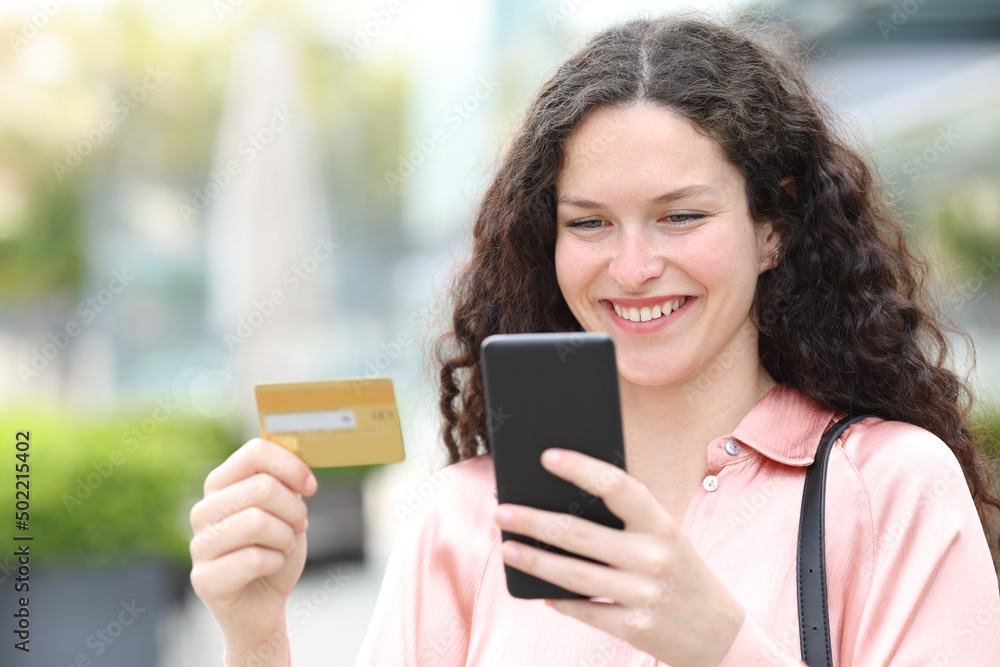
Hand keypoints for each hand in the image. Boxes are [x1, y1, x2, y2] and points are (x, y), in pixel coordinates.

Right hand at [189, 438, 316, 666]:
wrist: (263, 602)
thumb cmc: (274, 548)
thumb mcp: (286, 507)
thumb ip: (285, 479)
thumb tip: (296, 450)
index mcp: (220, 484)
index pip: (254, 452)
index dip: (290, 465)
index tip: (310, 486)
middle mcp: (203, 510)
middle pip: (262, 488)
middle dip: (294, 510)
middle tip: (298, 525)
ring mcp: (198, 544)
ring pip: (257, 522)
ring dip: (285, 538)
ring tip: (284, 546)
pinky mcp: (203, 578)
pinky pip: (253, 559)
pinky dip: (275, 562)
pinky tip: (271, 566)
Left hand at [493, 448, 744, 666]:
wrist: (720, 633)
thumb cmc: (678, 571)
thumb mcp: (665, 537)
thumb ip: (626, 520)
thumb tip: (560, 503)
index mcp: (662, 524)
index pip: (618, 486)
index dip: (581, 468)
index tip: (546, 456)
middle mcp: (654, 557)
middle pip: (579, 534)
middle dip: (533, 521)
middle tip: (501, 510)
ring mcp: (644, 595)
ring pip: (573, 575)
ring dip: (534, 561)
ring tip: (507, 549)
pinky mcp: (635, 628)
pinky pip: (583, 611)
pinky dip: (558, 600)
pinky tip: (538, 591)